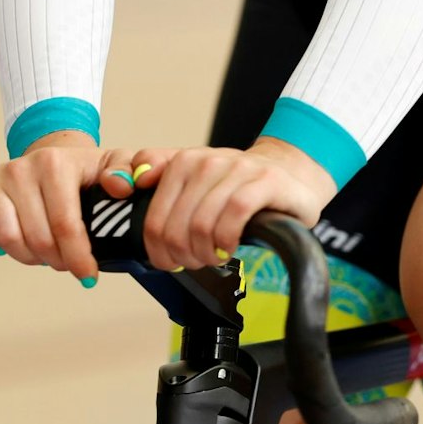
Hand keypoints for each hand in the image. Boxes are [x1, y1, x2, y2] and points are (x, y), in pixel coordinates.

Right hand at [0, 132, 157, 282]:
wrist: (53, 156)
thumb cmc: (80, 171)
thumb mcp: (112, 165)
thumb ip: (128, 170)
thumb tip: (122, 186)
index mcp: (55, 163)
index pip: (65, 227)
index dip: (78, 258)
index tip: (88, 274)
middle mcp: (21, 168)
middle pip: (37, 239)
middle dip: (56, 260)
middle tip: (65, 261)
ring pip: (7, 239)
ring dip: (27, 256)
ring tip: (42, 251)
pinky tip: (1, 245)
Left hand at [126, 138, 338, 272]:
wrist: (288, 174)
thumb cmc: (237, 186)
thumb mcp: (196, 180)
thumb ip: (160, 176)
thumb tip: (133, 181)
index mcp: (183, 162)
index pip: (155, 219)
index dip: (158, 251)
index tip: (170, 262)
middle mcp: (207, 160)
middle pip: (176, 228)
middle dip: (183, 256)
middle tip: (196, 262)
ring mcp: (237, 169)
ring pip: (203, 225)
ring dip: (206, 254)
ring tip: (214, 257)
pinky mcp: (265, 181)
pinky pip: (235, 216)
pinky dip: (227, 240)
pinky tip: (230, 247)